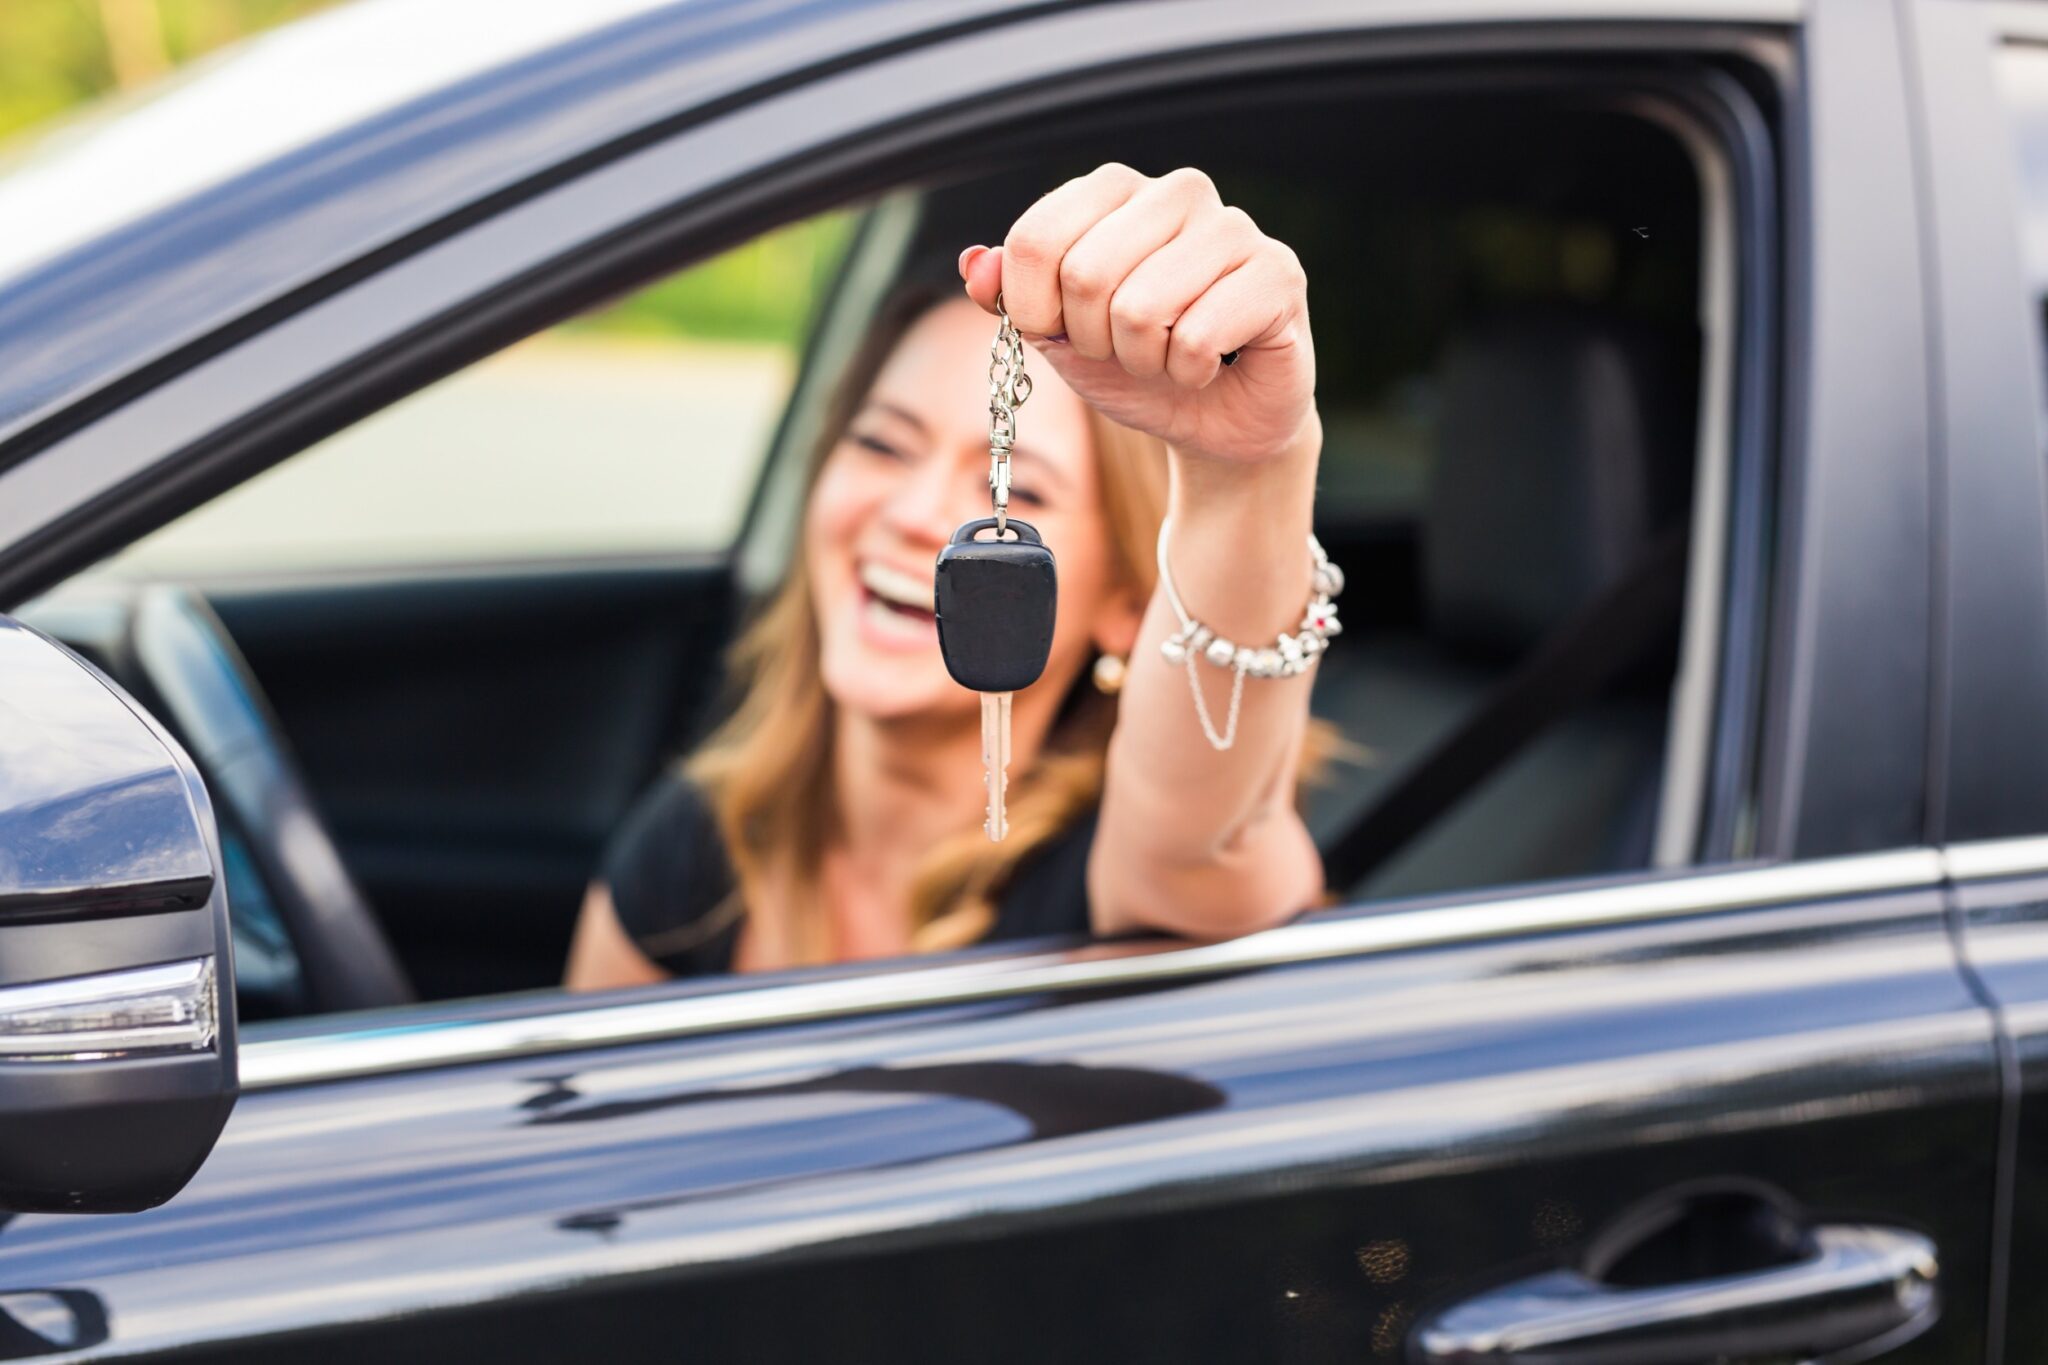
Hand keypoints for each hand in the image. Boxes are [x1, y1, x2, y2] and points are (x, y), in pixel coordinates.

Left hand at [958, 164, 1317, 466]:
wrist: (1214, 420)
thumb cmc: (1135, 366)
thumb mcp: (1056, 334)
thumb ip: (1010, 297)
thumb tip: (975, 266)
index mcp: (1115, 189)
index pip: (1036, 239)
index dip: (1034, 309)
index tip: (1062, 331)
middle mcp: (1177, 191)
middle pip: (1085, 273)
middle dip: (1093, 340)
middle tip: (1124, 349)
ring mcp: (1234, 227)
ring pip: (1141, 307)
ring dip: (1143, 359)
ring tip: (1167, 356)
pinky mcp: (1279, 273)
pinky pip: (1196, 336)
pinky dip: (1188, 373)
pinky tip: (1208, 365)